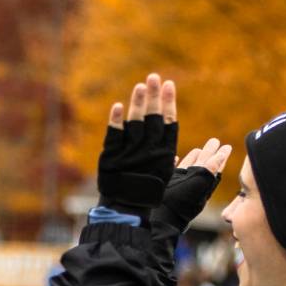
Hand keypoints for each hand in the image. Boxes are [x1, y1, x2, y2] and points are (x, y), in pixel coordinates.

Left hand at [98, 73, 178, 210]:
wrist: (125, 208)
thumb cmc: (146, 192)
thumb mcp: (162, 176)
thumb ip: (166, 160)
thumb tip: (173, 155)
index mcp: (163, 153)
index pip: (169, 123)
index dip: (168, 103)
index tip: (168, 85)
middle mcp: (148, 150)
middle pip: (153, 118)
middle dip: (154, 96)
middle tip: (154, 77)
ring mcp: (130, 152)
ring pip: (135, 123)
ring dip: (138, 103)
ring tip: (141, 86)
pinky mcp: (112, 156)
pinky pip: (114, 135)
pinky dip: (116, 121)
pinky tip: (118, 106)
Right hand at [160, 140, 231, 229]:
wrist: (164, 218)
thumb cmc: (181, 202)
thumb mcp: (198, 183)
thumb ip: (209, 170)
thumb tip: (221, 156)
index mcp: (202, 180)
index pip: (214, 165)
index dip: (221, 156)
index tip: (227, 147)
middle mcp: (193, 181)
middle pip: (203, 164)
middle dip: (209, 152)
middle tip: (215, 141)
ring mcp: (180, 183)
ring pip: (189, 167)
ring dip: (193, 157)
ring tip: (198, 149)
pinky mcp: (168, 184)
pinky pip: (173, 172)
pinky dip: (175, 164)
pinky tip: (175, 158)